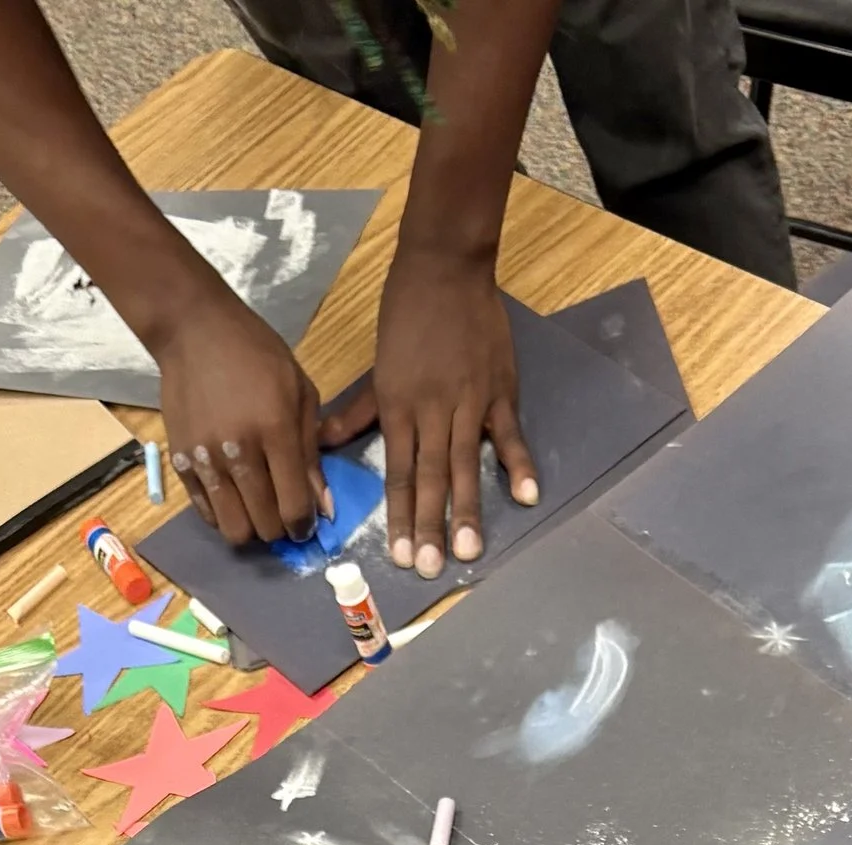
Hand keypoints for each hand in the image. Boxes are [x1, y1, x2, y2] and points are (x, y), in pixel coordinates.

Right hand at [153, 282, 329, 546]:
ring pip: (233, 529)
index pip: (294, 506)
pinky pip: (205, 512)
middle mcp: (239, 452)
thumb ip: (311, 452)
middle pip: (264, 525)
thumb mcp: (300, 391)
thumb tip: (322, 506)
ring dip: (250, 527)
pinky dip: (223, 514)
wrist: (193, 329)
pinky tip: (232, 495)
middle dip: (279, 528)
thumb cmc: (256, 354)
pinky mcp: (180, 461)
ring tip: (256, 508)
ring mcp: (205, 459)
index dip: (304, 526)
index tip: (305, 525)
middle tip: (281, 512)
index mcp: (275, 431)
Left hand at [321, 256, 538, 578]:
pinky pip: (509, 434)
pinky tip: (527, 496)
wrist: (444, 269)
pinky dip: (518, 463)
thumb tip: (324, 448)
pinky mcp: (500, 389)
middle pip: (431, 478)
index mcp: (399, 409)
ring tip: (469, 550)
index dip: (401, 516)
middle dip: (431, 525)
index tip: (402, 555)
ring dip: (468, 508)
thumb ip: (356, 413)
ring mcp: (469, 402)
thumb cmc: (405, 317)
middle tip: (432, 568)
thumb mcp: (377, 366)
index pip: (399, 474)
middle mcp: (433, 412)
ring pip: (466, 463)